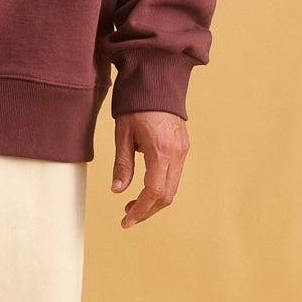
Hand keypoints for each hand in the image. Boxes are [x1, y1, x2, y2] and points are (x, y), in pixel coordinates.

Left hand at [110, 110, 189, 228]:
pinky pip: (174, 176)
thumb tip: (118, 190)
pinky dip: (161, 188)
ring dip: (154, 201)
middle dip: (147, 210)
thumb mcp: (123, 134)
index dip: (140, 210)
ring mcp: (183, 151)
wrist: (158, 81)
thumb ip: (122, 164)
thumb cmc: (137, 104)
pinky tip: (145, 188)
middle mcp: (177, 153)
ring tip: (132, 204)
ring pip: (172, 188)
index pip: (153, 192)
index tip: (126, 221)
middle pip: (166, 196)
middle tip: (127, 217)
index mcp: (160, 150)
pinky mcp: (183, 147)